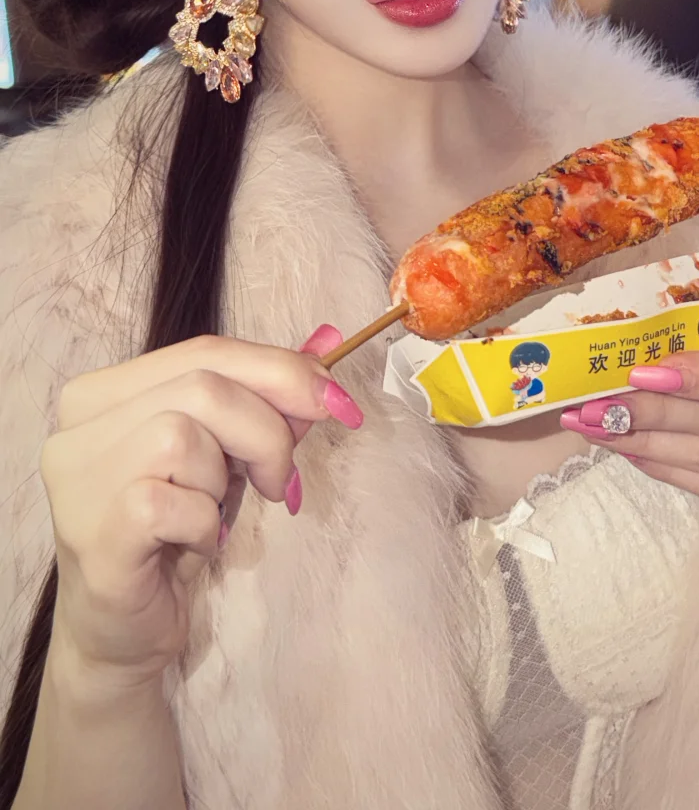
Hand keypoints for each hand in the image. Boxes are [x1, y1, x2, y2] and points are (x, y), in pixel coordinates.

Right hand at [40, 324, 360, 689]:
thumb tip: (328, 349)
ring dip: (227, 482)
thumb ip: (264, 401)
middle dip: (268, 431)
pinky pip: (178, 501)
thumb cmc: (172, 534)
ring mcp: (78, 478)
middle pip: (205, 386)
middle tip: (281, 481)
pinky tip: (194, 545)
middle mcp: (78, 427)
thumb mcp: (222, 453)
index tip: (336, 402)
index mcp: (103, 393)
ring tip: (212, 515)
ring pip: (187, 434)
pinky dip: (206, 525)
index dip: (282, 370)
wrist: (121, 634)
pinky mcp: (95, 531)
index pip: (206, 351)